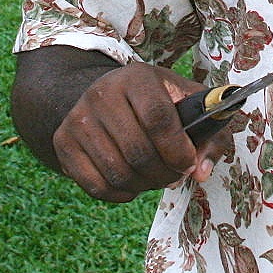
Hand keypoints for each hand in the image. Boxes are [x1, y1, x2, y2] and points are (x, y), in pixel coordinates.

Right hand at [51, 63, 233, 202]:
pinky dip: (121, 194)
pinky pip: (96, 186)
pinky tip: (133, 182)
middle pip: (138, 151)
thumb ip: (209, 135)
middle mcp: (102, 93)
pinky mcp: (63, 143)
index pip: (158, 119)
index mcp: (137, 78)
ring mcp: (78, 118)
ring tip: (155, 177)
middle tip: (175, 175)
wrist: (106, 96)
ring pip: (117, 173)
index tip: (188, 163)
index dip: (178, 150)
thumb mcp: (188, 104)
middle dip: (165, 173)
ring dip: (144, 185)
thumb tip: (201, 172)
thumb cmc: (157, 102)